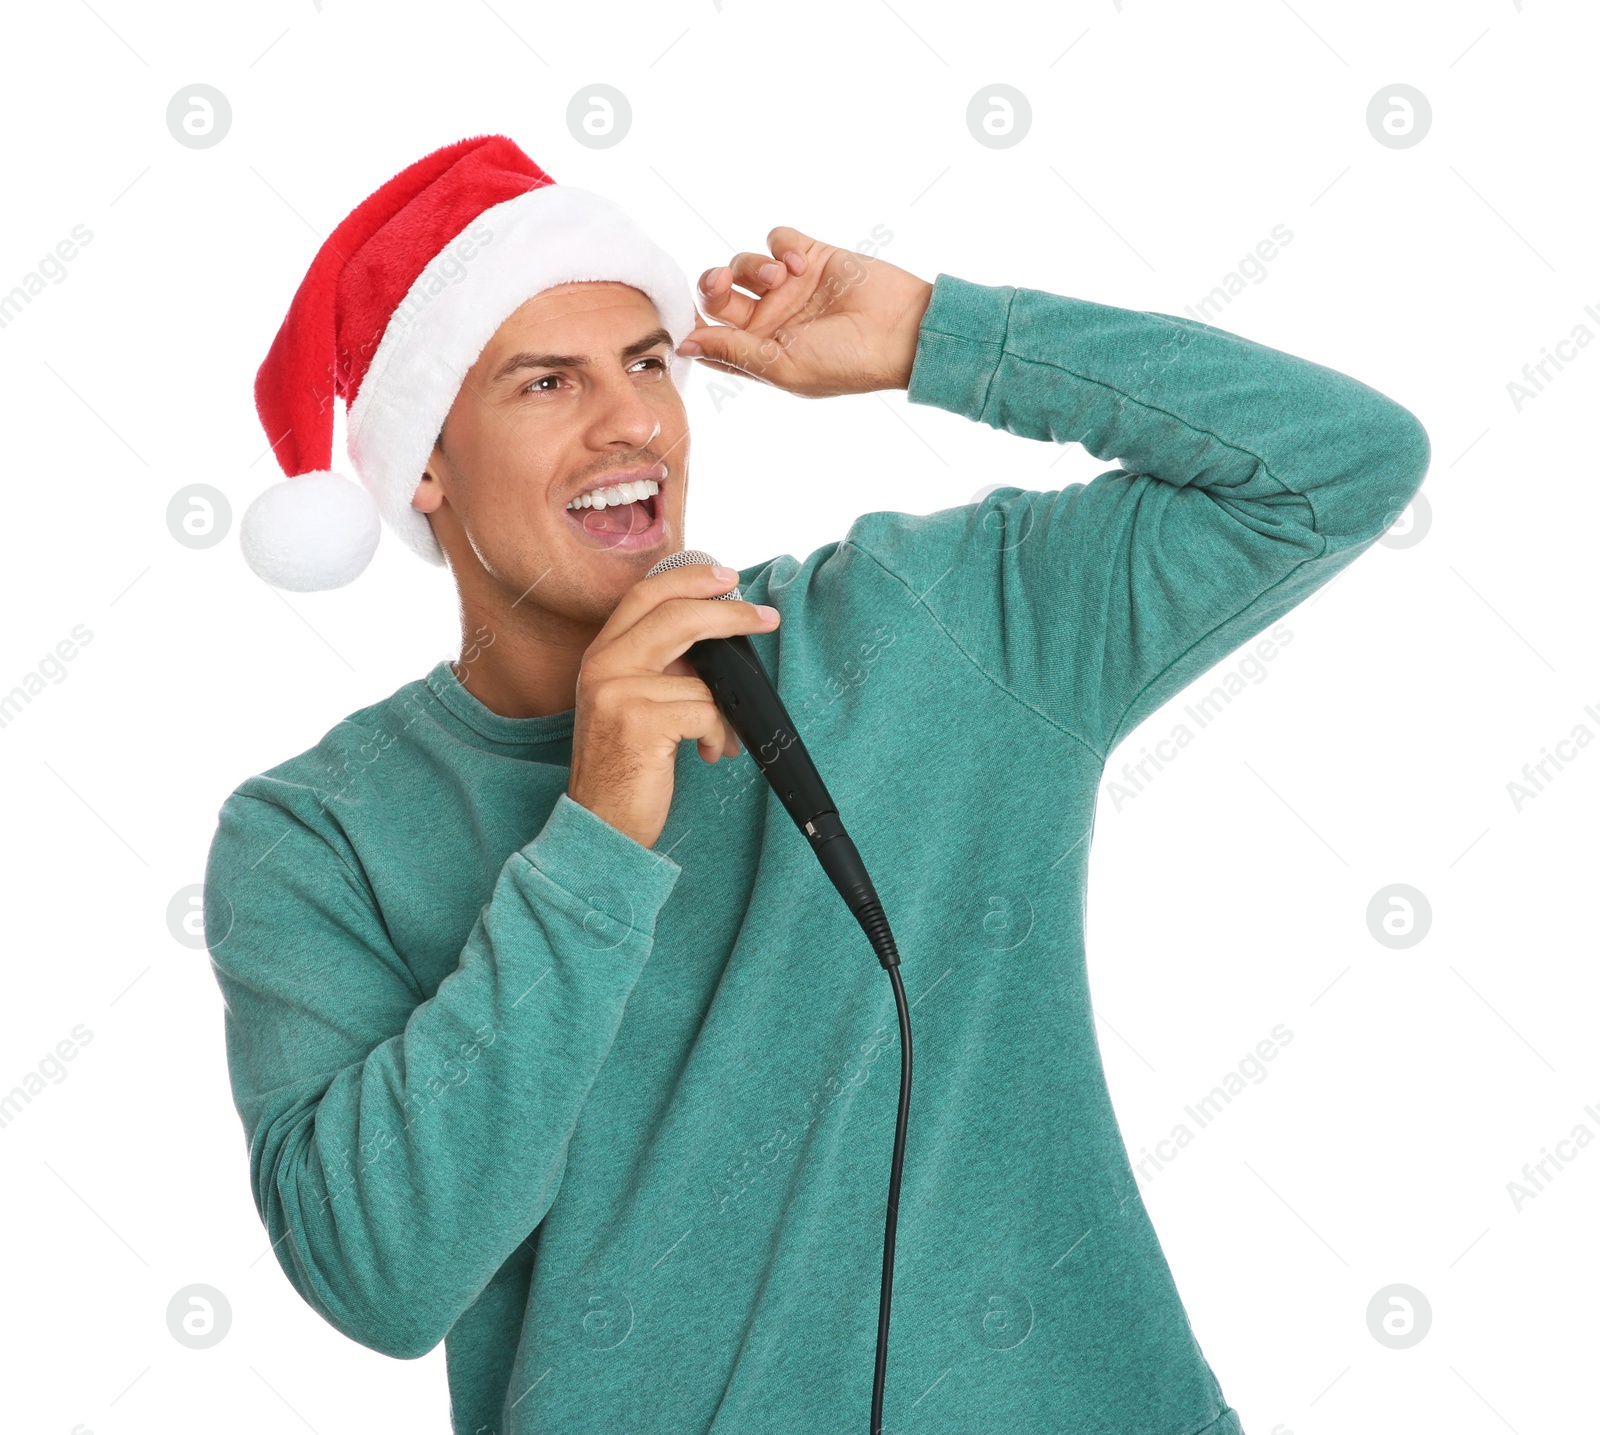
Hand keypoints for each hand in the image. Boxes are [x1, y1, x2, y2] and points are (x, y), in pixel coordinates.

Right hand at [567, 563, 779, 849]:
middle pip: (677, 614)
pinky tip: (706, 755)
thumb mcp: (633, 705)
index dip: (690, 579)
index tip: (727, 578)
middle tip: (765, 617)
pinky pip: (705, 712)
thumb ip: (662, 668)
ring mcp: (617, 692)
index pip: (646, 595)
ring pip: (701, 675)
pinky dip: (717, 736)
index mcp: (601, 655)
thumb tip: (716, 644)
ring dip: (726, 710)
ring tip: (723, 737)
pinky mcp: (639, 722)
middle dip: (729, 613)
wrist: (599, 825)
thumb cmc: (625, 767)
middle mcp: (602, 665)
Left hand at [678, 227, 933, 397]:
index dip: (695, 324)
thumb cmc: (846, 362)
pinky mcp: (811, 256)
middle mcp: (772, 319)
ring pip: (743, 264)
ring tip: (781, 276)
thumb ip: (732, 350)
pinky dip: (779, 244)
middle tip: (722, 282)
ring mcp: (791, 287)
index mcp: (761, 351)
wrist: (901, 331)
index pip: (712, 335)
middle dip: (713, 285)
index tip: (688, 317)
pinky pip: (776, 239)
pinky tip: (798, 262)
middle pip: (720, 295)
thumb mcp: (781, 365)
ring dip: (751, 266)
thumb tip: (685, 345)